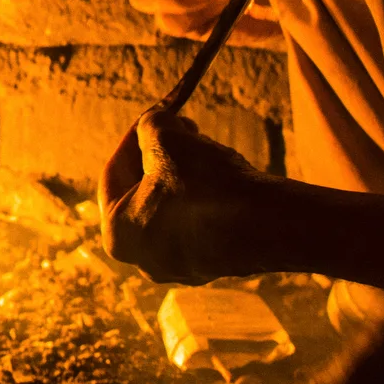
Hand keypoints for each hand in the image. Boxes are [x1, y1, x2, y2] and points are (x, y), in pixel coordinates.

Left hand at [100, 111, 271, 284]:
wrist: (270, 225)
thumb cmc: (206, 183)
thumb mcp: (166, 138)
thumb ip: (149, 125)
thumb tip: (151, 122)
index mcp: (119, 234)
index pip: (113, 173)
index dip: (132, 137)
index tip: (150, 117)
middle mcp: (144, 259)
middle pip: (143, 192)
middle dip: (159, 155)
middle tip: (180, 128)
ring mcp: (180, 267)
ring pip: (172, 207)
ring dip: (184, 174)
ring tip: (204, 149)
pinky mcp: (212, 266)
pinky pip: (199, 223)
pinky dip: (205, 198)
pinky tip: (224, 179)